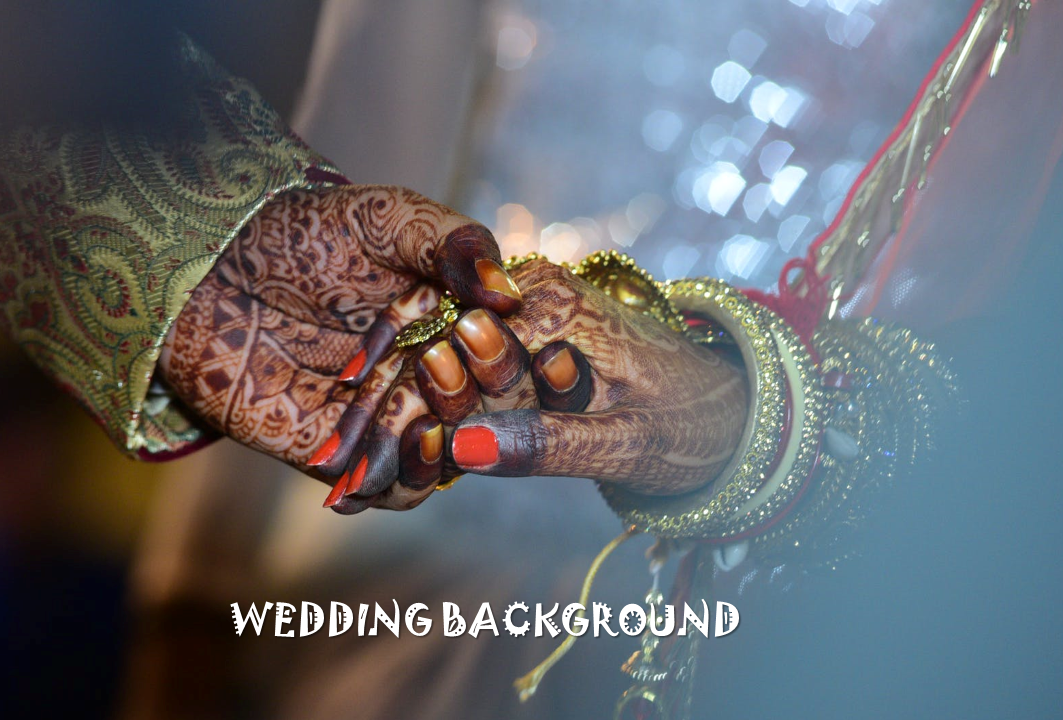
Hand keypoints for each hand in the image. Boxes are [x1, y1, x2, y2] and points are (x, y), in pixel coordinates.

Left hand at [157, 184, 521, 467]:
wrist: (213, 266)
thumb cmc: (305, 233)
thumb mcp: (389, 217)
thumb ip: (454, 243)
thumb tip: (509, 294)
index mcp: (458, 324)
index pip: (508, 354)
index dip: (509, 350)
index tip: (487, 327)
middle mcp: (432, 377)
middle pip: (485, 411)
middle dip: (475, 392)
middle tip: (441, 356)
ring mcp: (392, 419)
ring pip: (446, 456)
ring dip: (443, 443)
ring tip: (424, 415)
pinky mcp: (348, 456)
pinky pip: (394, 490)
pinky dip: (405, 481)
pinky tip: (394, 454)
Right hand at [320, 259, 749, 512]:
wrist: (727, 403)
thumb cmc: (691, 421)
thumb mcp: (627, 442)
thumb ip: (546, 445)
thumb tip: (461, 450)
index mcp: (553, 307)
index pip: (454, 357)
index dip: (401, 416)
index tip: (354, 472)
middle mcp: (529, 294)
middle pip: (431, 355)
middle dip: (379, 419)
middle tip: (335, 485)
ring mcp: (521, 308)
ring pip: (434, 361)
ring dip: (391, 418)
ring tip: (344, 482)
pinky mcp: (521, 331)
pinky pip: (459, 369)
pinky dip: (424, 414)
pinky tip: (385, 458)